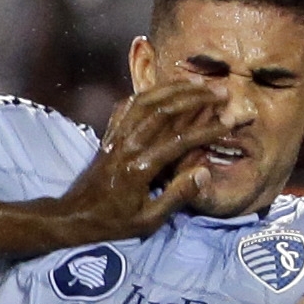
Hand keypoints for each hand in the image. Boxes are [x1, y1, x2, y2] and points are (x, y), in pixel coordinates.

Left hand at [55, 80, 223, 240]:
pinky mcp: (109, 133)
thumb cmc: (113, 222)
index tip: (229, 121)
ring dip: (174, 88)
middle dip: (196, 97)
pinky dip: (148, 93)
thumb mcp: (149, 220)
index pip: (179, 141)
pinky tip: (163, 88)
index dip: (206, 129)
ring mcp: (116, 136)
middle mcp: (127, 145)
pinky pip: (128, 105)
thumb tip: (204, 173)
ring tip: (199, 81)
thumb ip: (177, 195)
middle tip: (221, 91)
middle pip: (164, 110)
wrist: (74, 216)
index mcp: (140, 168)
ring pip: (147, 101)